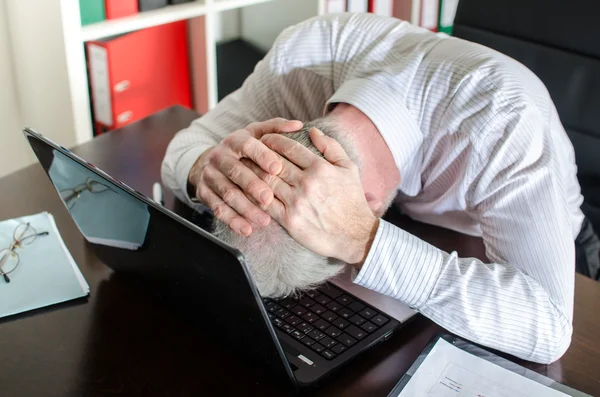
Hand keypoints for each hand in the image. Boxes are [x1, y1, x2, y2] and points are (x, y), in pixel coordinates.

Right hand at [188, 118, 302, 235]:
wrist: (207, 163)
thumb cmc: (241, 150)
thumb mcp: (255, 134)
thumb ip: (276, 129)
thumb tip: (298, 124)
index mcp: (234, 141)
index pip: (247, 145)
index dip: (262, 156)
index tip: (277, 168)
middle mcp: (219, 156)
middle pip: (235, 171)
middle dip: (252, 186)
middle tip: (269, 198)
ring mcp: (210, 176)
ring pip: (227, 193)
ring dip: (245, 208)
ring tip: (264, 220)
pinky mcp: (204, 193)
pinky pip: (217, 209)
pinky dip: (232, 220)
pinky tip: (247, 229)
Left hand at [243, 128, 378, 264]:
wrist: (355, 236)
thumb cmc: (352, 200)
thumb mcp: (349, 169)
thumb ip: (331, 147)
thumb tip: (313, 131)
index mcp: (320, 168)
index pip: (289, 147)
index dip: (274, 140)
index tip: (265, 139)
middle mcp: (307, 183)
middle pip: (274, 163)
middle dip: (258, 155)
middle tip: (248, 151)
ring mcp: (297, 202)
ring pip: (267, 181)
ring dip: (253, 173)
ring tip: (245, 168)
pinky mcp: (290, 220)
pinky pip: (266, 204)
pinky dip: (255, 196)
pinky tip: (249, 191)